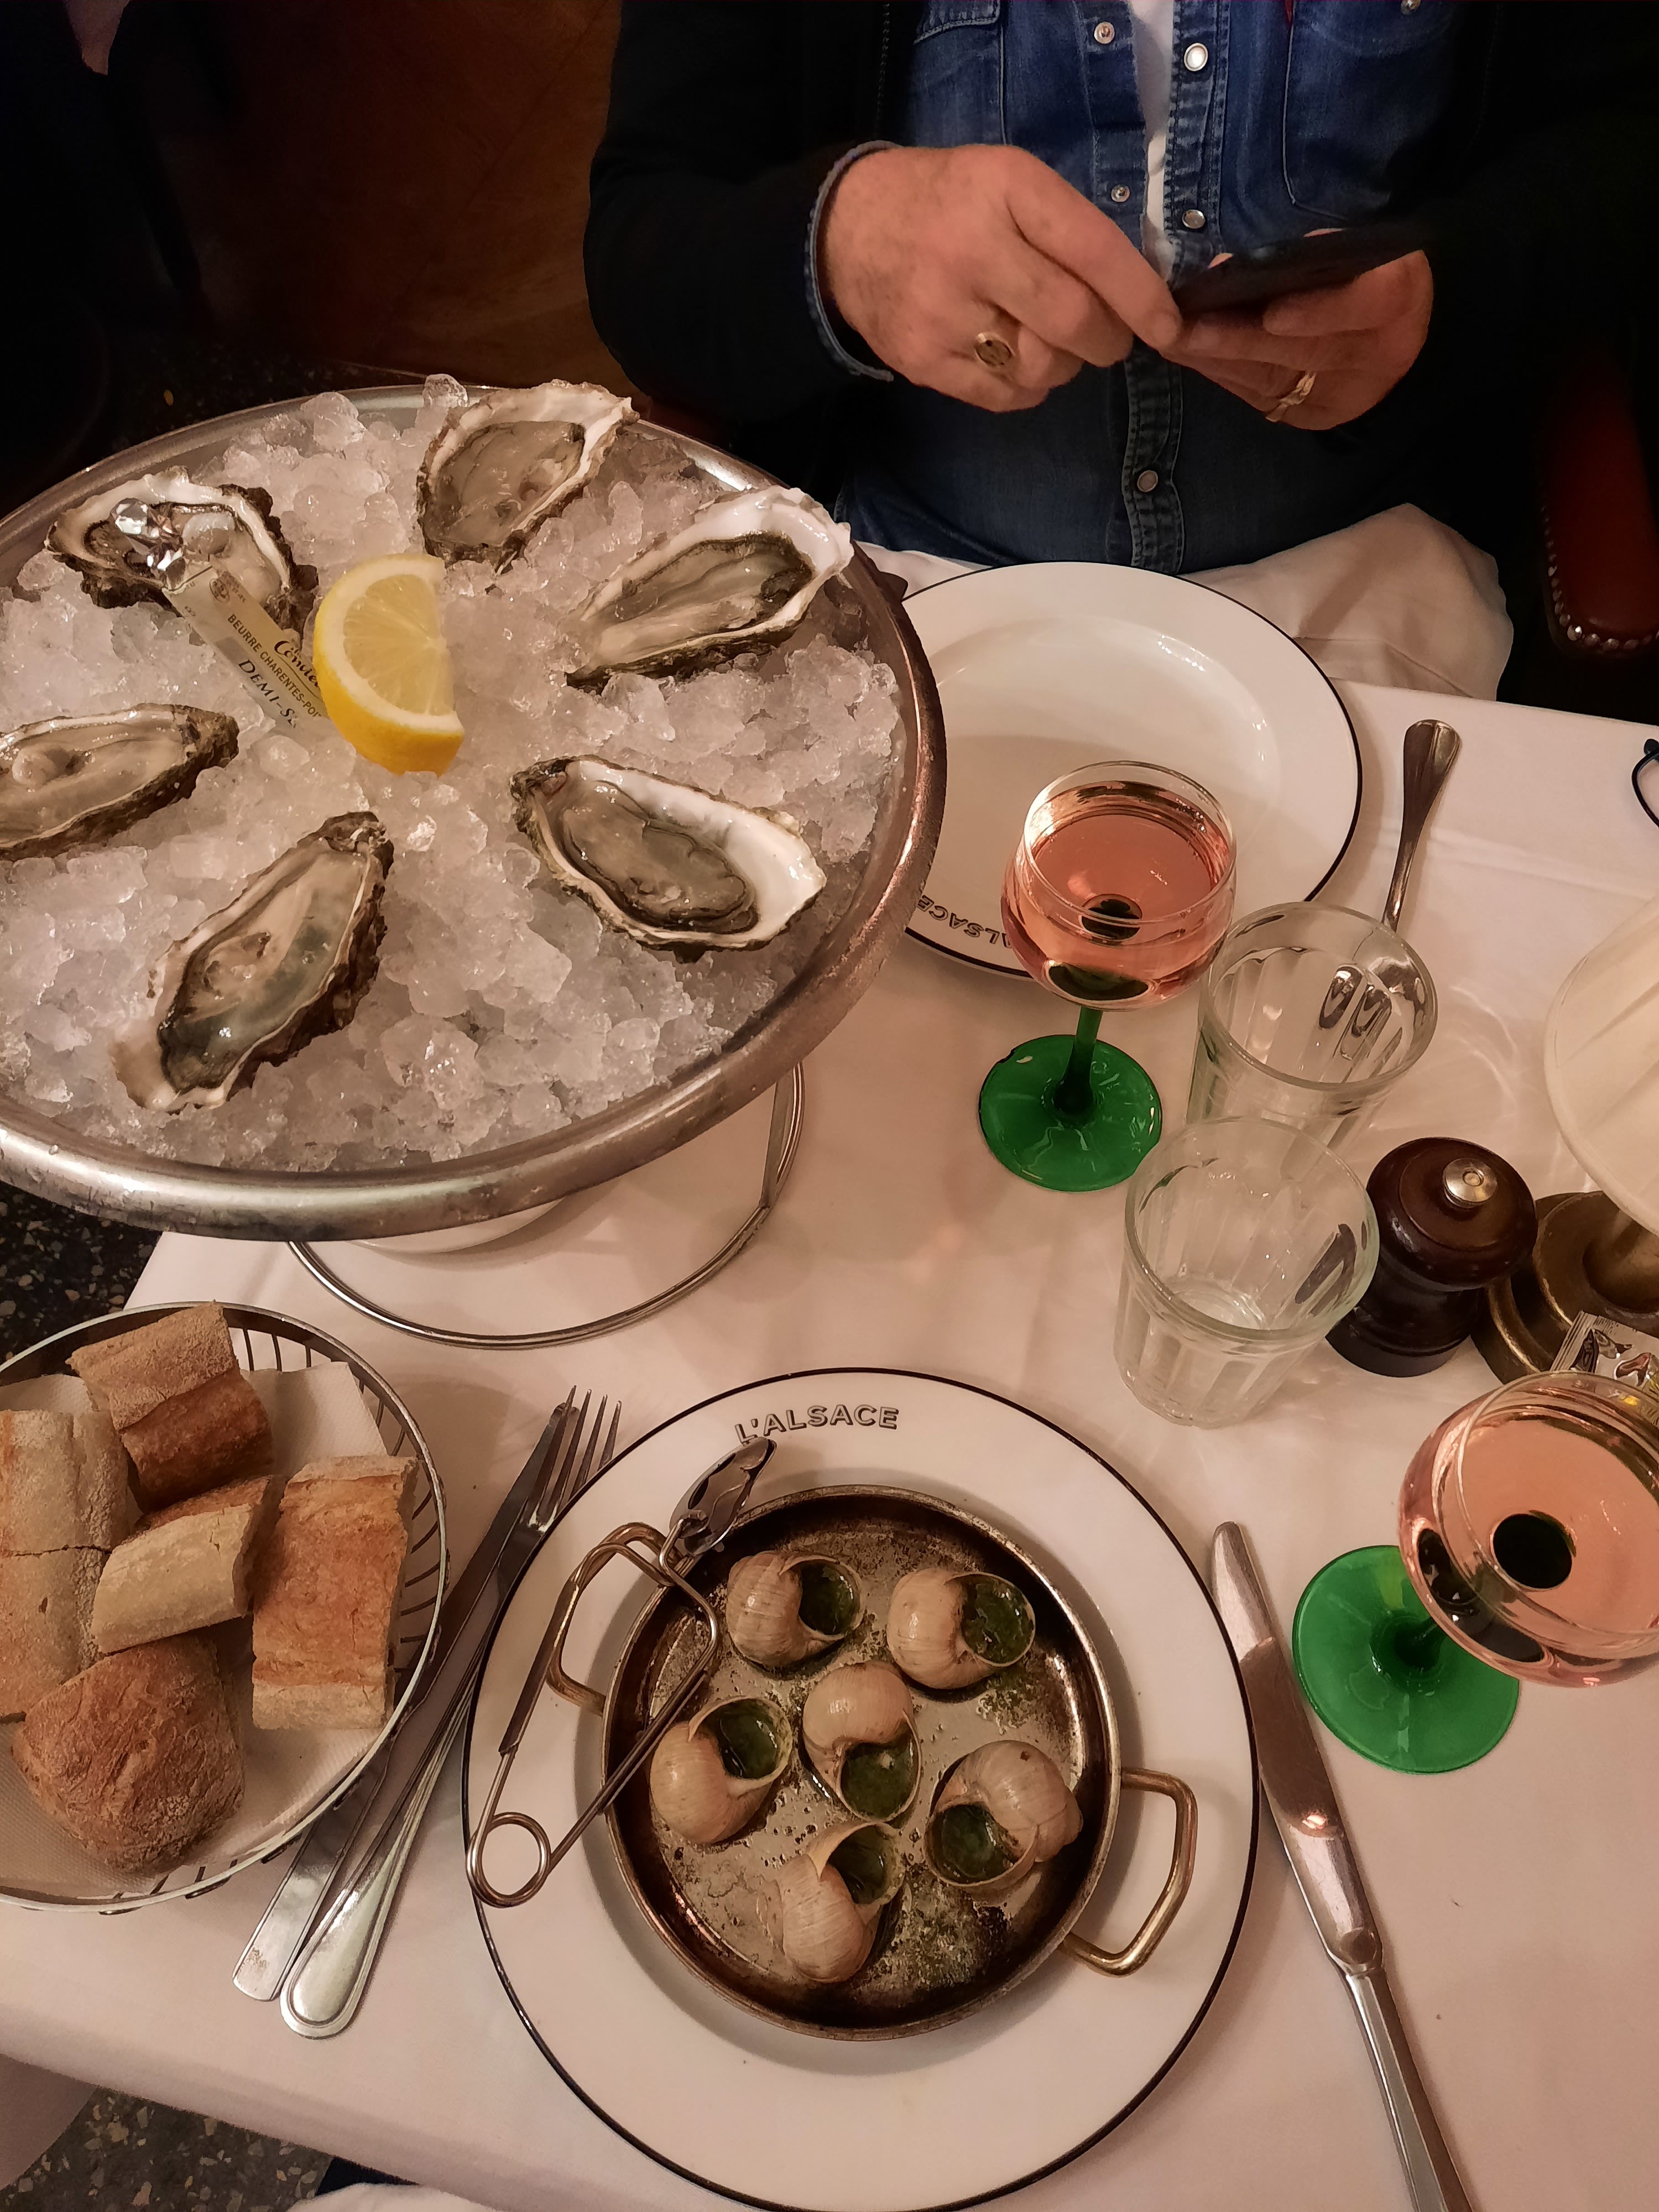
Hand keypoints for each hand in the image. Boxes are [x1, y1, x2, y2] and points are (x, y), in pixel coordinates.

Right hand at [820, 145, 1180, 412]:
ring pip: (1040, 367)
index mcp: (1005, 190)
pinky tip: (1010, 357)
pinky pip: (1003, 396)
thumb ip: (1069, 227)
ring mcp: (941, 312)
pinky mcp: (921, 360)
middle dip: (1107, 340)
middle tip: (1109, 339)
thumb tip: (1139, 294)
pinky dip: (1025, 386)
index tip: (1169, 327)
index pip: (1092, 251)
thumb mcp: (1010, 182)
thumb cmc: (949, 202)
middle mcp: (972, 250)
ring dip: (1062, 363)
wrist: (846, 230)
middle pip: (1072, 321)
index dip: (1140, 297)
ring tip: (1042, 338)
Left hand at [1164, 250, 1433, 428]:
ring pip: (1272, 378)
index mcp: (1398, 301)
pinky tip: (1188, 357)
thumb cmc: (1367, 272)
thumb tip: (1233, 266)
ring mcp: (1342, 395)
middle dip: (1237, 340)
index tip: (1272, 312)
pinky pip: (1259, 396)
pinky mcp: (1312, 417)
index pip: (1364, 306)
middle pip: (1303, 352)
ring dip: (1215, 360)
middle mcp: (1375, 357)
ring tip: (1171, 340)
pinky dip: (1221, 374)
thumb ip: (1312, 255)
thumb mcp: (1358, 249)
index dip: (1317, 312)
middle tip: (1184, 328)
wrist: (1395, 332)